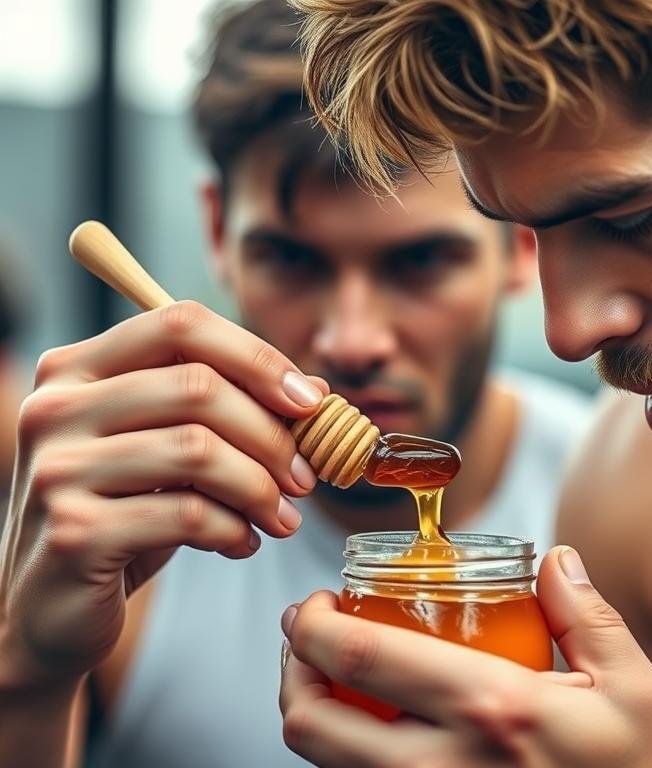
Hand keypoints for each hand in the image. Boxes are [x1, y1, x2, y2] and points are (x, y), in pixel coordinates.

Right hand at [0, 301, 326, 693]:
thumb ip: (234, 411)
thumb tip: (318, 390)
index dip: (258, 358)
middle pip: (198, 385)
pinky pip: (186, 514)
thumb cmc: (123, 515)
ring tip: (283, 518)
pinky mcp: (73, 532)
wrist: (51, 610)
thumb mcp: (174, 453)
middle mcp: (56, 407)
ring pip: (197, 449)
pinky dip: (234, 530)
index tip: (309, 403)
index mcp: (77, 368)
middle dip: (272, 435)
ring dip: (261, 488)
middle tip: (306, 478)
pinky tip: (242, 544)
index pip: (180, 323)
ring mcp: (57, 469)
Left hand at [280, 546, 651, 766]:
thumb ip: (587, 616)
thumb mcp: (634, 690)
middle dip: (290, 672)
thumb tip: (555, 560)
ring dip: (309, 715)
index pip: (362, 656)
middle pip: (311, 725)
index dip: (313, 625)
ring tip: (331, 679)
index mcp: (491, 709)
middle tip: (305, 640)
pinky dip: (343, 757)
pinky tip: (368, 730)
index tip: (315, 604)